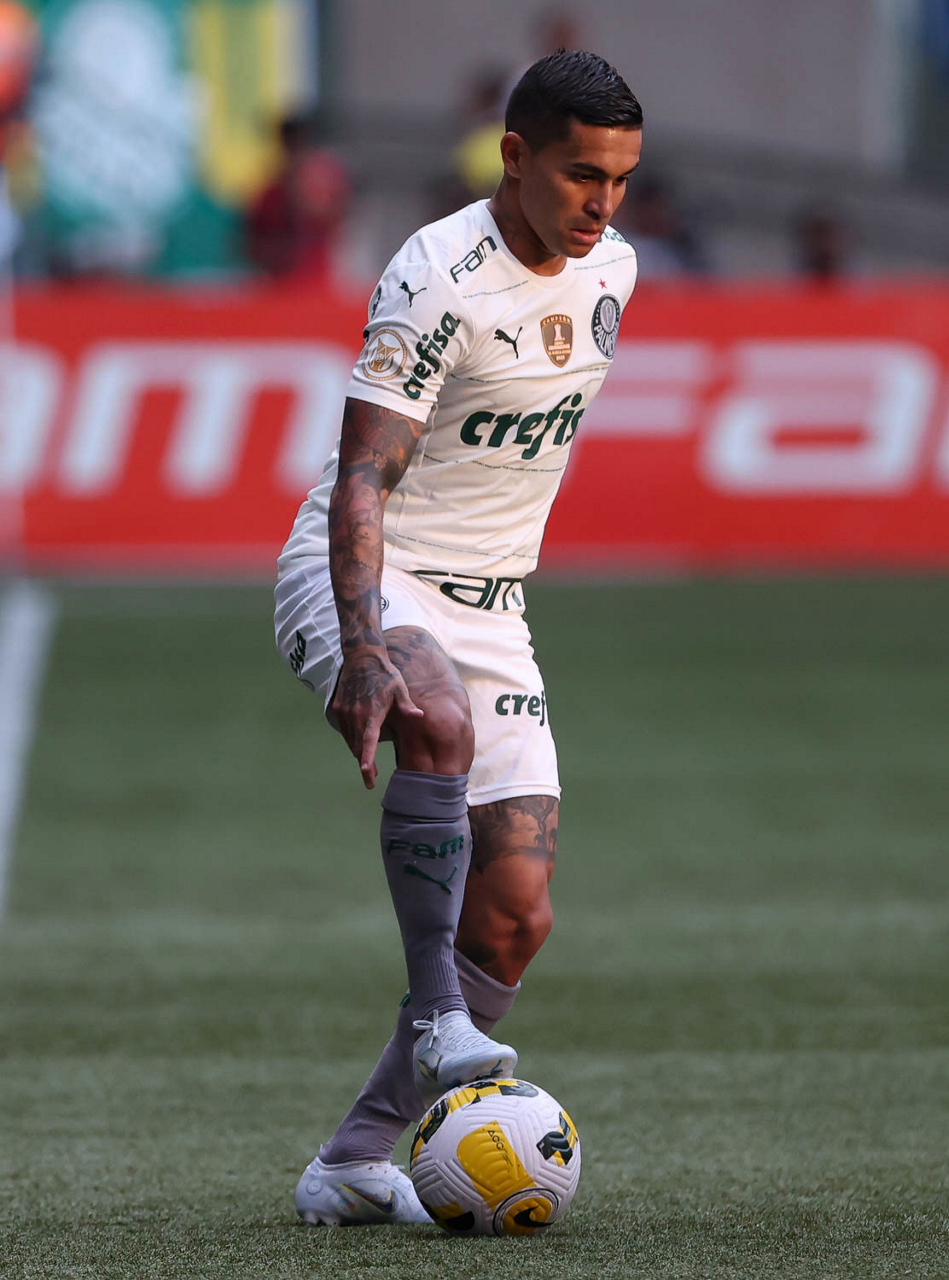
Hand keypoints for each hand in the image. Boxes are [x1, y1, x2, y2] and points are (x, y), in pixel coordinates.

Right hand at [332, 647, 422, 788]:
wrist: (361, 657)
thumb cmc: (385, 674)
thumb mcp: (400, 688)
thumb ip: (407, 705)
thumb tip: (419, 716)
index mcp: (372, 712)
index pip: (368, 741)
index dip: (367, 759)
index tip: (367, 774)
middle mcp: (355, 715)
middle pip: (357, 747)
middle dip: (364, 765)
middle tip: (371, 780)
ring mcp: (344, 712)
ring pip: (350, 741)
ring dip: (358, 753)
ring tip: (367, 764)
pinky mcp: (337, 709)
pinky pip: (345, 731)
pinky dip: (352, 739)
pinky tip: (360, 741)